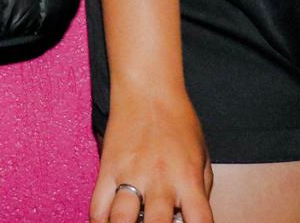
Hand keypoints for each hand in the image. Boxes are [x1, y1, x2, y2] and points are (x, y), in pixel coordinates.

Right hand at [91, 91, 212, 222]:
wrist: (148, 89)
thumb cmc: (178, 121)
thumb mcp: (201, 155)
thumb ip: (200, 191)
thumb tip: (191, 220)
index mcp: (188, 178)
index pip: (199, 221)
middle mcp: (160, 181)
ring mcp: (130, 176)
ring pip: (121, 221)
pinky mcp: (107, 170)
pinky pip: (97, 208)